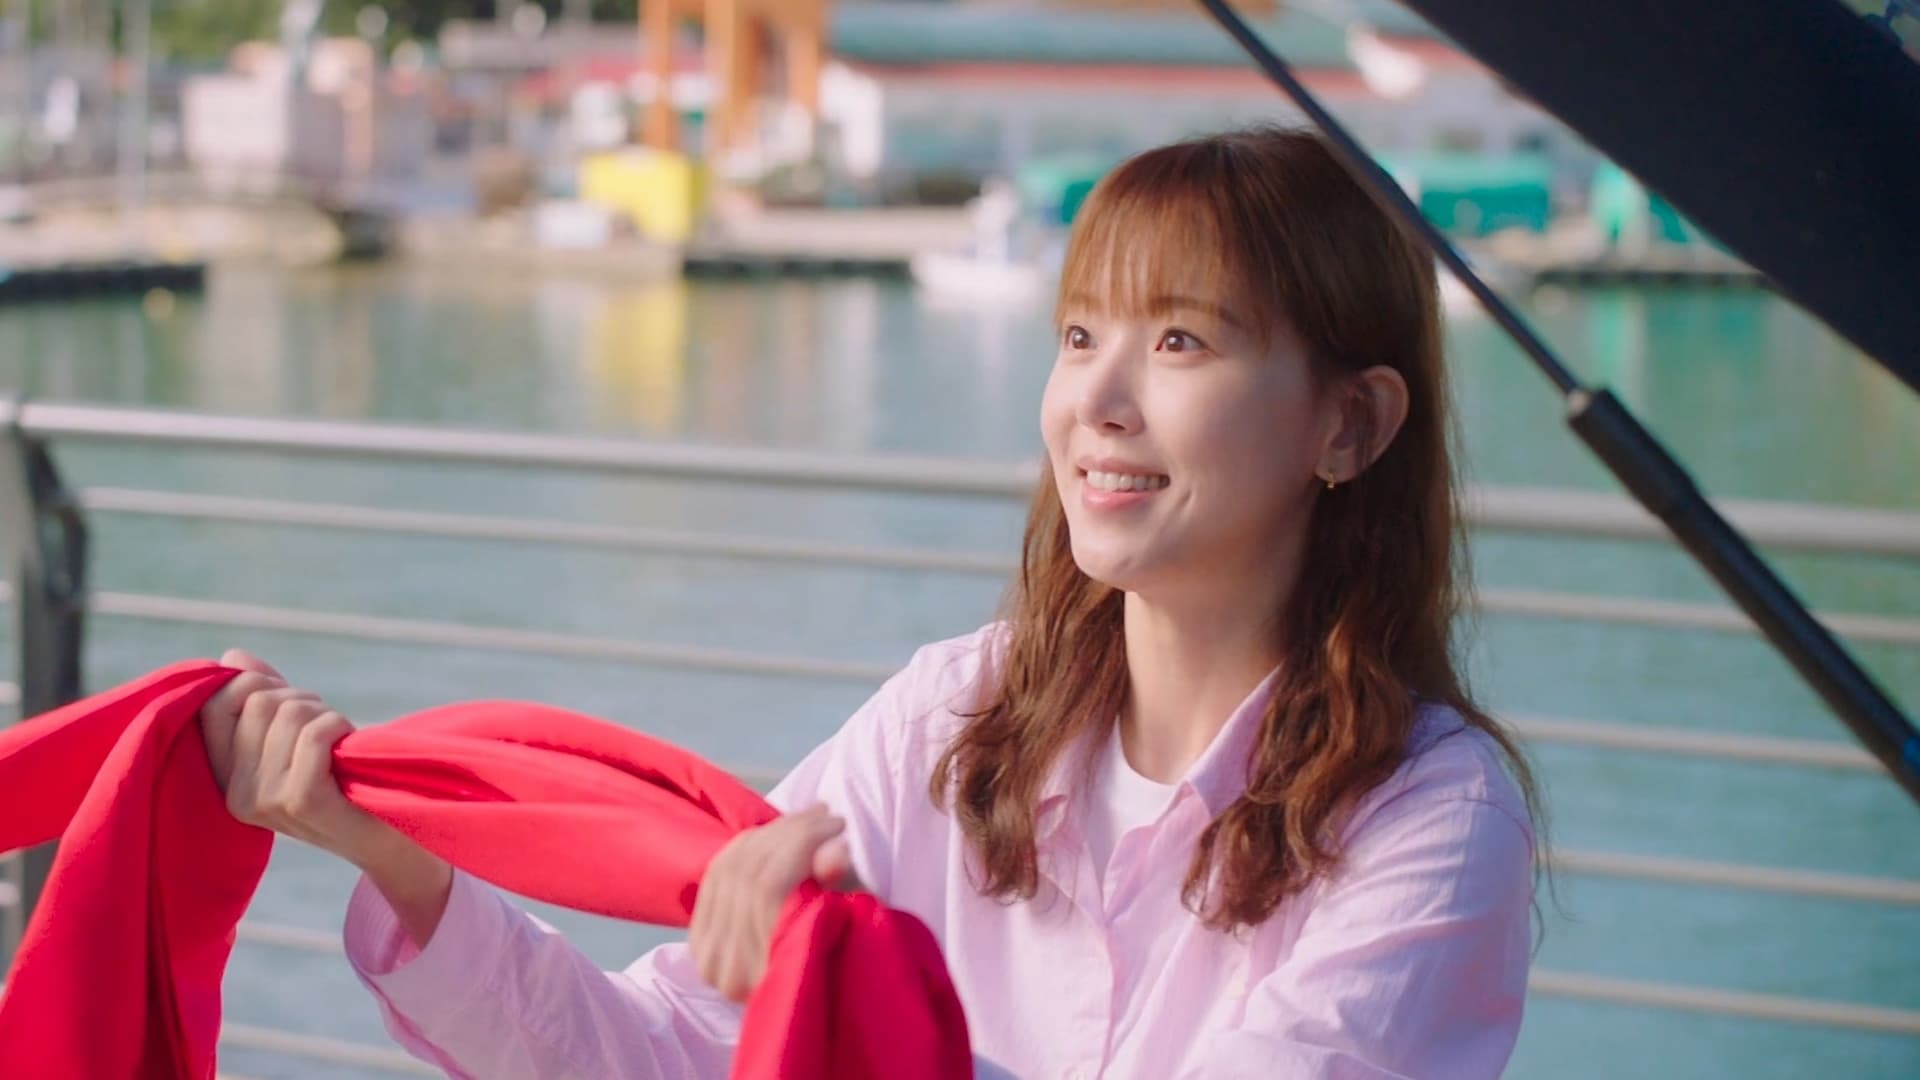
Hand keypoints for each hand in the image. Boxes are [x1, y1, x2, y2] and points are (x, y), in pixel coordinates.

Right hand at [197, 648, 395, 867]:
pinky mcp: (301, 800)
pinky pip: (315, 733)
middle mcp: (237, 794)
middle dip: (300, 698)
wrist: (390, 842)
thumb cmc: (344, 783)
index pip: (213, 704)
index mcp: (226, 779)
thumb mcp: (294, 739)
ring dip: (324, 714)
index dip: (254, 684)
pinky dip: (339, 727)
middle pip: (257, 700)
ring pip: (289, 712)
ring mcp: (266, 800)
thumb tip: (232, 656)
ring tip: (338, 741)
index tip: (288, 698)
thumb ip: (262, 699)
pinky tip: (349, 746)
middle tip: (325, 725)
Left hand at [689, 804, 860, 1001]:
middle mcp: (726, 968)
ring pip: (730, 865)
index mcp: (765, 973)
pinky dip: (747, 846)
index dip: (803, 843)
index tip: (839, 824)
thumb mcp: (854, 926)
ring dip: (773, 833)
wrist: (812, 1001)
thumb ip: (844, 889)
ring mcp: (706, 955)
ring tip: (810, 821)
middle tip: (827, 816)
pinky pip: (717, 872)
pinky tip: (776, 834)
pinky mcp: (698, 939)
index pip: (770, 886)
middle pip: (747, 872)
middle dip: (791, 831)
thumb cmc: (847, 960)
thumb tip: (837, 851)